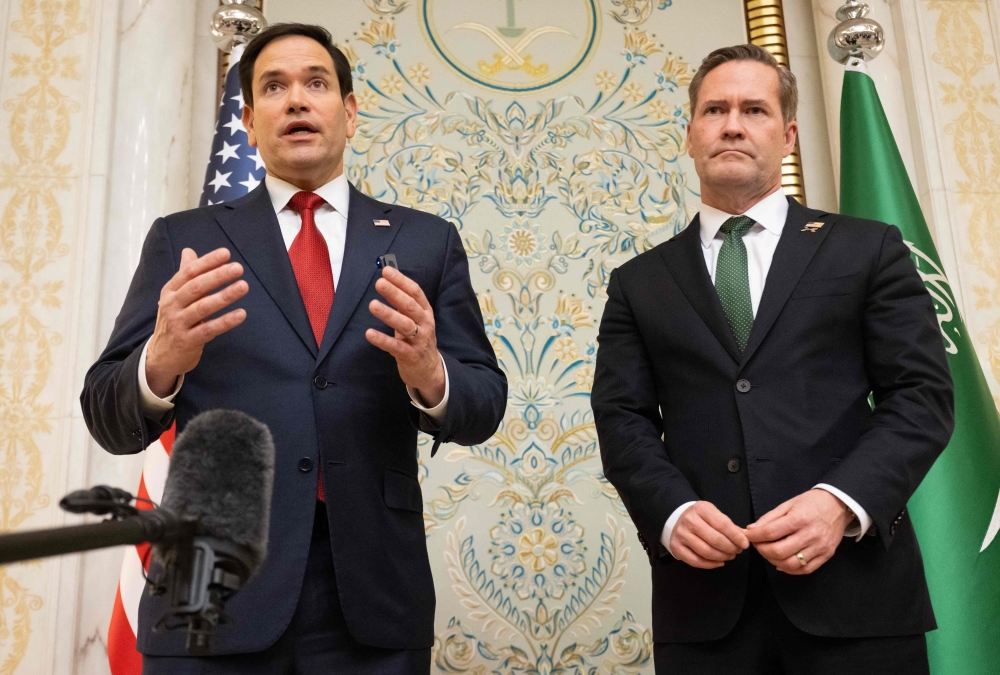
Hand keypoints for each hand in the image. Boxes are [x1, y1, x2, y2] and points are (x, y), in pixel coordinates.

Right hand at [145, 248, 247, 396]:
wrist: (160, 356)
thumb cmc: (174, 321)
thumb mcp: (175, 297)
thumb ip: (185, 275)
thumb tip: (189, 250)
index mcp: (170, 291)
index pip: (189, 272)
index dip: (207, 262)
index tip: (226, 253)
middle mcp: (171, 305)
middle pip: (195, 287)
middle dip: (217, 276)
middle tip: (238, 268)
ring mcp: (178, 323)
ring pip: (203, 307)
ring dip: (224, 296)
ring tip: (243, 286)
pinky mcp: (187, 341)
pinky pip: (209, 329)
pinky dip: (226, 321)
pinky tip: (241, 314)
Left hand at [366, 266, 444, 405]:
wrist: (429, 370)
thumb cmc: (417, 339)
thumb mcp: (415, 320)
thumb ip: (403, 304)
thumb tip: (388, 282)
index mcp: (425, 312)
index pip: (415, 292)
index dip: (402, 281)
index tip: (387, 271)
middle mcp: (425, 324)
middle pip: (410, 306)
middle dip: (395, 294)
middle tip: (380, 283)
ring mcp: (419, 340)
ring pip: (405, 325)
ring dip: (389, 314)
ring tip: (372, 305)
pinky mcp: (410, 356)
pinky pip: (396, 347)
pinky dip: (382, 340)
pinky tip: (369, 333)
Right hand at [669, 501, 749, 568]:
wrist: (677, 518)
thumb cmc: (701, 517)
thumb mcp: (713, 514)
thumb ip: (728, 525)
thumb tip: (743, 538)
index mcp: (701, 509)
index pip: (722, 524)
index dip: (735, 536)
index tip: (745, 544)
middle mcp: (689, 521)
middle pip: (714, 539)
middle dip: (730, 548)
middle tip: (737, 551)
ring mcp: (681, 535)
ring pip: (706, 551)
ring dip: (722, 557)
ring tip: (730, 556)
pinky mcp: (676, 547)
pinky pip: (695, 561)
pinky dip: (710, 564)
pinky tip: (719, 562)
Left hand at [745, 489, 854, 574]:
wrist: (839, 505)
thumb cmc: (812, 503)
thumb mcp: (788, 504)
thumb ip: (769, 518)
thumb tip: (752, 530)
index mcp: (799, 518)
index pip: (771, 532)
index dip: (755, 537)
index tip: (748, 536)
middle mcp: (810, 535)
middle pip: (779, 552)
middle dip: (762, 550)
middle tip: (758, 545)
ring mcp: (820, 547)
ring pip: (791, 564)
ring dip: (774, 561)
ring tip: (769, 553)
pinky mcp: (826, 555)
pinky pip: (805, 570)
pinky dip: (789, 569)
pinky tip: (782, 563)